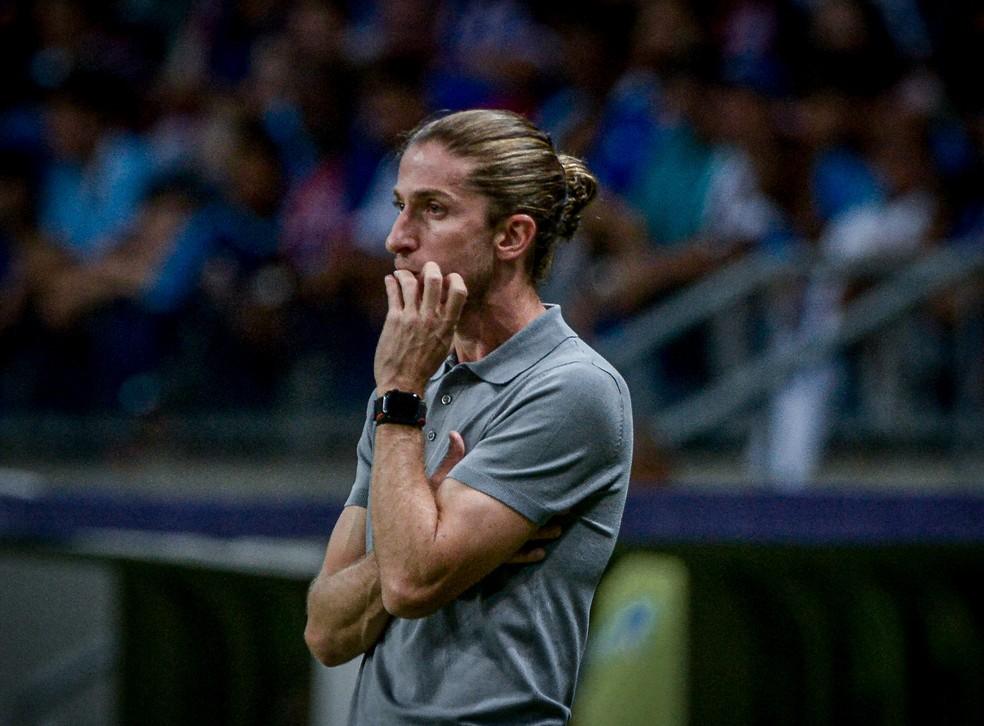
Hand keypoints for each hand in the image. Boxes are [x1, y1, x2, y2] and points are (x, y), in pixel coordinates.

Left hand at [374, 261, 467, 394]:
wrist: (403, 382)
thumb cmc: (425, 366)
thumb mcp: (444, 346)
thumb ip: (447, 325)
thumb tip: (448, 308)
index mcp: (447, 324)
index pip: (459, 291)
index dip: (455, 279)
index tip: (448, 278)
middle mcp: (431, 317)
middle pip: (434, 279)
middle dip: (430, 268)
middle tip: (426, 267)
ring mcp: (411, 317)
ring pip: (410, 282)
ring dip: (405, 273)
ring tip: (401, 273)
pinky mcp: (394, 319)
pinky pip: (393, 293)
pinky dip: (391, 282)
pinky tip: (390, 280)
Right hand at [429, 432, 564, 565]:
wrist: (417, 556)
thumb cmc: (427, 515)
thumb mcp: (437, 486)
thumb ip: (452, 461)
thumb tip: (456, 434)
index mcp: (486, 511)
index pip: (518, 502)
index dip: (538, 495)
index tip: (555, 488)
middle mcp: (493, 532)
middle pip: (526, 521)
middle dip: (546, 514)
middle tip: (568, 508)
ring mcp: (492, 549)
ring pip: (523, 541)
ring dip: (541, 535)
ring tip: (559, 530)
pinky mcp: (487, 562)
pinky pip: (512, 559)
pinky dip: (527, 555)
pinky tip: (540, 554)